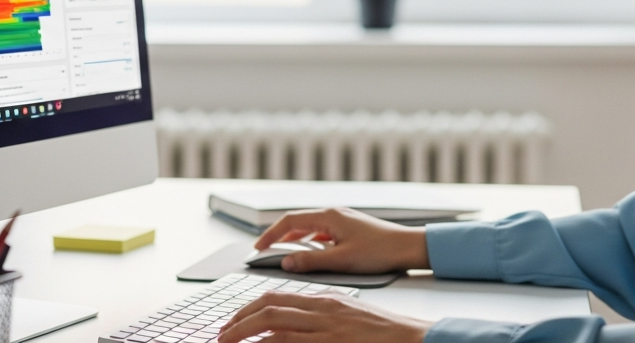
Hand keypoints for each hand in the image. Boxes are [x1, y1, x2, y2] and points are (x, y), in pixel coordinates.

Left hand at [217, 289, 431, 342]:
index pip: (276, 296)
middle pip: (267, 307)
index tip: (233, 322)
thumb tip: (292, 328)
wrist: (413, 338)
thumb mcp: (348, 316)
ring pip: (272, 325)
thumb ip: (321, 317)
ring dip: (243, 334)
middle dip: (238, 320)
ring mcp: (326, 328)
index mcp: (325, 299)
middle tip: (221, 336)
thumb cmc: (384, 332)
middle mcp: (322, 309)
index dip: (248, 308)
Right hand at [255, 208, 429, 273]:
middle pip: (298, 221)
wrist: (409, 247)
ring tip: (284, 253)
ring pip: (310, 227)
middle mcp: (334, 213)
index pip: (290, 220)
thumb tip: (286, 262)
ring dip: (295, 239)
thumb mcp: (341, 260)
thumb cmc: (380, 251)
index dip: (271, 234)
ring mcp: (343, 220)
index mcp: (329, 216)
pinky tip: (311, 254)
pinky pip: (323, 232)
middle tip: (265, 251)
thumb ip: (311, 261)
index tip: (258, 247)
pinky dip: (310, 242)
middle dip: (280, 236)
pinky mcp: (350, 228)